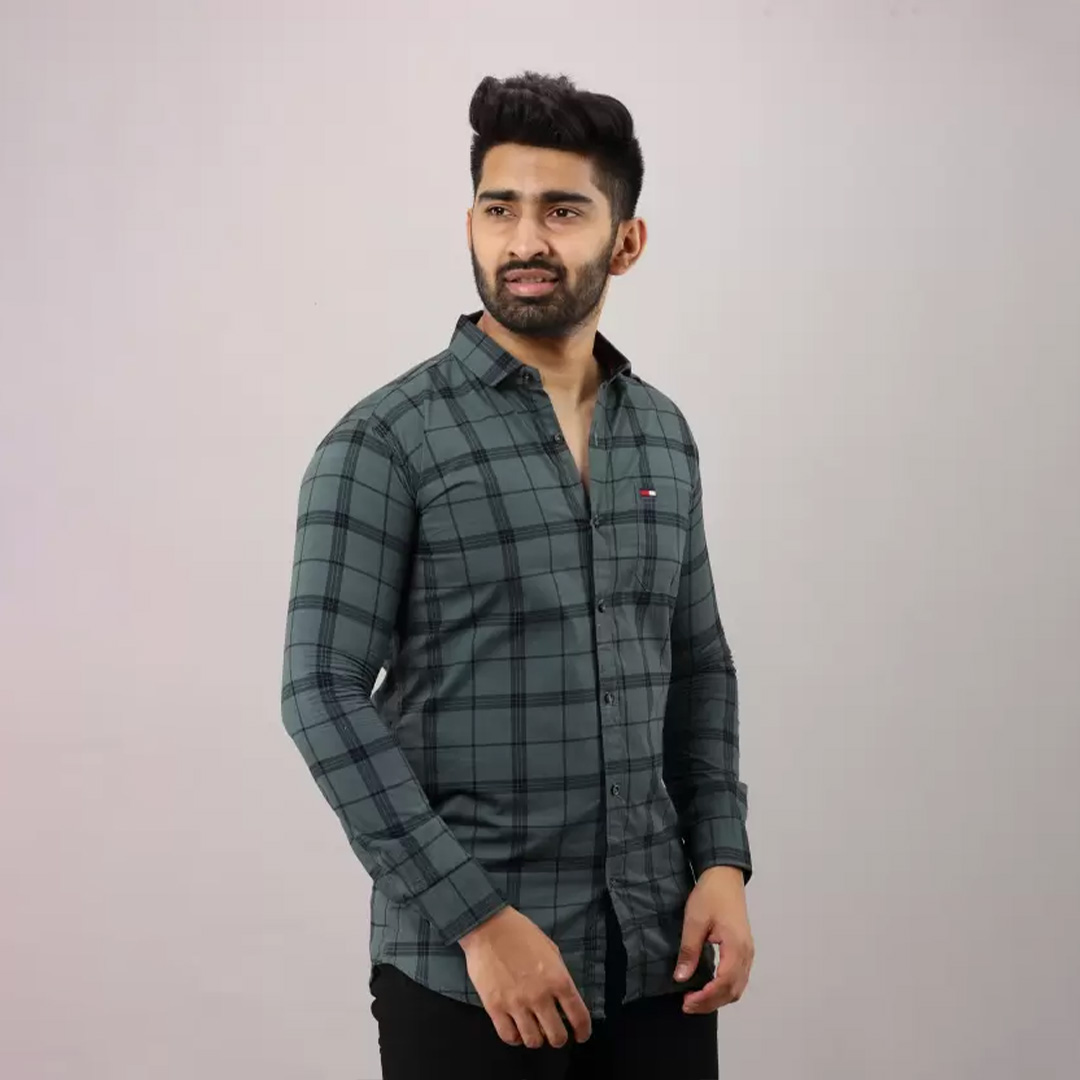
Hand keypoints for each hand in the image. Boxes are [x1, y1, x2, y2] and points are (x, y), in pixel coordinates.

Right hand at [458, 905, 592, 1048]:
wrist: (488, 927)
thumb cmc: (521, 933)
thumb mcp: (551, 950)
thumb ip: (558, 975)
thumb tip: (562, 998)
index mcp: (558, 979)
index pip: (578, 1016)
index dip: (583, 1031)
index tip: (581, 1035)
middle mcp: (540, 996)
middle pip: (557, 1036)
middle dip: (559, 1038)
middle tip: (555, 1032)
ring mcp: (517, 1004)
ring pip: (533, 1041)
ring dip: (537, 1038)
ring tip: (534, 1030)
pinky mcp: (495, 1008)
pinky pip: (509, 1036)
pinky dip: (515, 1037)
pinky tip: (516, 1028)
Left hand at [673, 865, 754, 1012]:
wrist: (725, 875)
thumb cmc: (710, 895)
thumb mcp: (694, 921)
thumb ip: (689, 951)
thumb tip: (681, 978)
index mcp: (736, 947)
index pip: (723, 984)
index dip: (705, 998)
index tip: (686, 1002)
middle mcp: (746, 954)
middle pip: (732, 991)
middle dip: (710, 1003)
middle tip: (687, 1005)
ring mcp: (747, 952)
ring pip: (737, 987)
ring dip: (717, 998)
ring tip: (695, 1000)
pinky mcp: (744, 949)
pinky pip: (737, 978)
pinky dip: (724, 989)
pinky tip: (708, 987)